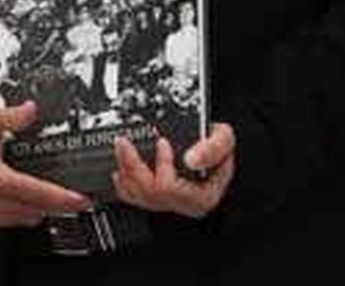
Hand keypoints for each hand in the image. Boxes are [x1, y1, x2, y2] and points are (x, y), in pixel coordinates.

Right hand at [0, 101, 90, 228]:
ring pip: (23, 218)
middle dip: (59, 206)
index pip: (28, 189)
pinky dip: (26, 215)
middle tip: (81, 202)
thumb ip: (10, 116)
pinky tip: (37, 207)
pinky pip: (11, 222)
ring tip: (62, 202)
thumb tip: (30, 110)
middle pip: (31, 208)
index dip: (56, 196)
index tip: (76, 198)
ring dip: (44, 211)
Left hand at [111, 122, 234, 218]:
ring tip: (121, 148)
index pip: (173, 187)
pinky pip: (132, 197)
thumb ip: (212, 149)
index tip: (162, 142)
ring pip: (137, 196)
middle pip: (150, 193)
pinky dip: (122, 182)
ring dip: (125, 170)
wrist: (210, 145)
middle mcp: (184, 204)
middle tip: (124, 142)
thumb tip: (191, 160)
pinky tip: (120, 168)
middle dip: (133, 165)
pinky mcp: (155, 198)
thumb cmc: (217, 144)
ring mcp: (168, 202)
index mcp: (203, 196)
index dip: (163, 165)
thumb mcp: (224, 139)